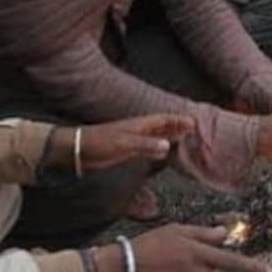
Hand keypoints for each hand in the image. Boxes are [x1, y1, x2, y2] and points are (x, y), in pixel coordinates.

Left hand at [56, 114, 194, 171]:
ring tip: (183, 137)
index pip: (163, 120)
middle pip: (162, 126)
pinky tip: (162, 152)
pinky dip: (158, 147)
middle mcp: (138, 130)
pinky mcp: (126, 149)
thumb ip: (145, 145)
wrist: (78, 149)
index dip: (178, 121)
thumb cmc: (99, 143)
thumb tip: (167, 146)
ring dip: (169, 135)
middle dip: (177, 126)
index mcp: (139, 125)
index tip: (193, 123)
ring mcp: (132, 139)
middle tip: (193, 129)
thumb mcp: (124, 144)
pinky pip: (148, 146)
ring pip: (156, 135)